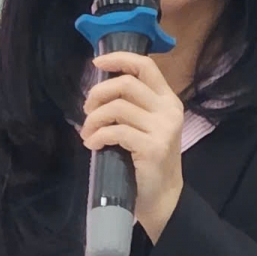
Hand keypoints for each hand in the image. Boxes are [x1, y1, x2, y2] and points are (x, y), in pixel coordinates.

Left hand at [81, 52, 186, 240]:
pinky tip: (92, 144)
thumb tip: (98, 89)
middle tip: (87, 110)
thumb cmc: (147, 160)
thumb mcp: (145, 125)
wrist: (162, 196)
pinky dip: (96, 136)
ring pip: (117, 108)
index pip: (146, 66)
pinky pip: (115, 132)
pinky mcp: (152, 147)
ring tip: (88, 132)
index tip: (97, 63)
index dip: (119, 59)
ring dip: (94, 119)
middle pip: (126, 84)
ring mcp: (163, 129)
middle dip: (98, 93)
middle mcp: (169, 110)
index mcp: (168, 100)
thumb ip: (132, 105)